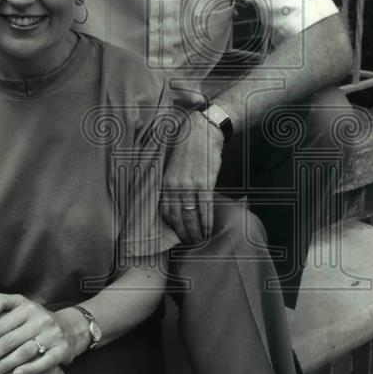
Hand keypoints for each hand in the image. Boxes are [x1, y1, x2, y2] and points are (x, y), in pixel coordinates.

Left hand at [0, 293, 72, 373]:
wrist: (70, 327)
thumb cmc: (36, 318)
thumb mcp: (21, 303)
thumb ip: (1, 301)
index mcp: (27, 308)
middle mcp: (40, 320)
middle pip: (8, 341)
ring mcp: (52, 335)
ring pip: (24, 353)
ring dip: (3, 366)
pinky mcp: (62, 350)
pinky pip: (45, 362)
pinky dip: (31, 369)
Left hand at [161, 111, 223, 244]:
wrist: (203, 130)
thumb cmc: (187, 146)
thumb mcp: (172, 165)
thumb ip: (171, 184)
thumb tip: (174, 202)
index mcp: (165, 182)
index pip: (165, 212)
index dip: (171, 227)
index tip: (177, 235)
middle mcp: (175, 186)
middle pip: (177, 218)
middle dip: (183, 233)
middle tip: (189, 243)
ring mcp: (190, 185)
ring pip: (191, 216)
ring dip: (195, 232)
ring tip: (199, 241)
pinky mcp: (205, 183)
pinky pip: (205, 209)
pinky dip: (206, 222)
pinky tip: (208, 230)